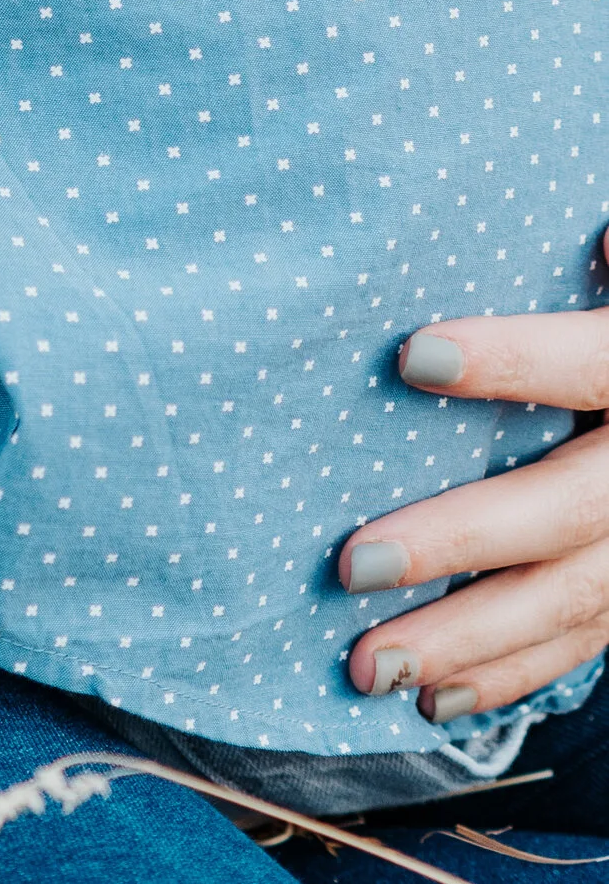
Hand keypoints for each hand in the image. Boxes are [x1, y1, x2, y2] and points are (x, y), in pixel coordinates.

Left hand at [337, 241, 608, 723]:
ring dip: (468, 641)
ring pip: (570, 602)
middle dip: (461, 542)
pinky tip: (434, 699)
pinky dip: (509, 677)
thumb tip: (598, 238)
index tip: (411, 352)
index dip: (515, 360)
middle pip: (567, 511)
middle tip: (352, 564)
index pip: (593, 364)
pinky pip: (581, 646)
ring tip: (367, 661)